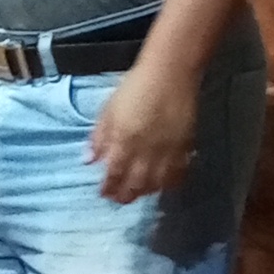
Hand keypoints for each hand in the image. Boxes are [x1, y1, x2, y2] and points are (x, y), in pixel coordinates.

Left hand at [86, 48, 200, 202]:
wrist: (170, 73)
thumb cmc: (135, 86)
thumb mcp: (109, 108)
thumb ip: (99, 136)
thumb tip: (89, 160)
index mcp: (123, 140)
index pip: (114, 174)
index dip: (108, 187)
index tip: (103, 193)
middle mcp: (145, 151)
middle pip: (135, 184)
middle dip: (125, 196)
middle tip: (119, 199)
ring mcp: (167, 151)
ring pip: (156, 184)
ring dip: (145, 192)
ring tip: (138, 193)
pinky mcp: (184, 147)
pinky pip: (177, 174)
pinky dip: (168, 183)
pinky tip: (162, 184)